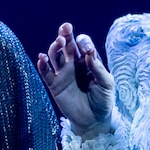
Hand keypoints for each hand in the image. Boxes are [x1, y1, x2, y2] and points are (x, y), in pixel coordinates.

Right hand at [36, 22, 114, 137]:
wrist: (93, 121)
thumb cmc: (103, 101)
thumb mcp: (107, 84)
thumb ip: (98, 68)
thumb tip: (88, 53)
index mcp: (88, 61)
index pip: (83, 45)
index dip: (83, 42)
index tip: (87, 49)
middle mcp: (74, 64)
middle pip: (67, 45)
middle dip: (65, 35)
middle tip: (65, 28)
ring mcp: (63, 73)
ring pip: (55, 55)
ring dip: (55, 47)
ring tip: (58, 44)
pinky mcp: (54, 85)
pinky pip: (46, 72)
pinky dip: (42, 64)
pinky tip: (42, 58)